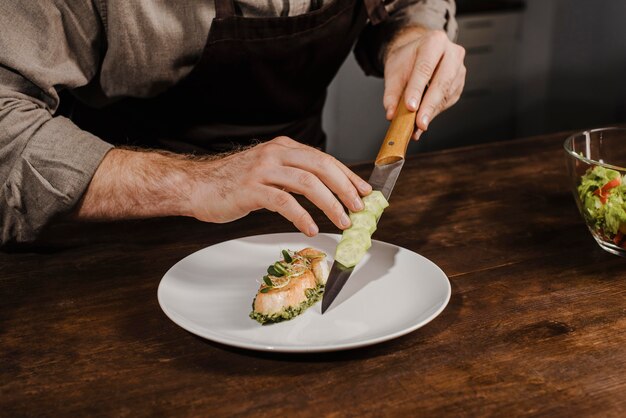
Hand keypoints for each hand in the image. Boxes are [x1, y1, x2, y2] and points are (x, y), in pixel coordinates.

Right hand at [189, 137, 371, 235]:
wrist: (198, 186)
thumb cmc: (234, 183)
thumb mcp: (269, 172)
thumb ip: (294, 176)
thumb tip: (328, 193)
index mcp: (284, 148)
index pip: (325, 159)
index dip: (348, 176)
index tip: (364, 192)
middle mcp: (276, 154)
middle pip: (321, 168)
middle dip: (345, 189)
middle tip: (358, 208)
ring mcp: (263, 170)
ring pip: (308, 184)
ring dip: (330, 205)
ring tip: (342, 222)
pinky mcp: (251, 189)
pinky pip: (284, 202)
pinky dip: (302, 217)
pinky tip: (311, 228)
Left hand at [383, 27, 465, 139]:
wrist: (417, 54)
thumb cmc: (406, 60)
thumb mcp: (394, 72)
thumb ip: (391, 93)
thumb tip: (391, 114)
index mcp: (434, 42)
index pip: (425, 68)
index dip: (417, 89)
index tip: (410, 107)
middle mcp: (452, 53)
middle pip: (442, 82)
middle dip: (429, 105)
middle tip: (419, 124)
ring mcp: (459, 69)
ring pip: (447, 94)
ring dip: (432, 112)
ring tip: (418, 126)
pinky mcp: (459, 84)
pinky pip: (448, 101)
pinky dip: (435, 112)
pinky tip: (424, 120)